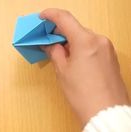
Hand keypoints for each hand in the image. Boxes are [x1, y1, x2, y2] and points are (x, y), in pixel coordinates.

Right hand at [40, 8, 129, 124]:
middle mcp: (99, 40)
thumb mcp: (62, 71)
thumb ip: (55, 52)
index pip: (65, 19)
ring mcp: (107, 47)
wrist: (105, 112)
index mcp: (86, 41)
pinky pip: (92, 44)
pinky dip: (80, 46)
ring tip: (58, 50)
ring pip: (84, 36)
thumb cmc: (82, 93)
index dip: (51, 15)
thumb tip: (50, 44)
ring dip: (70, 40)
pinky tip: (72, 56)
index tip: (42, 16)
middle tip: (47, 38)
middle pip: (75, 28)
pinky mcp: (110, 56)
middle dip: (59, 31)